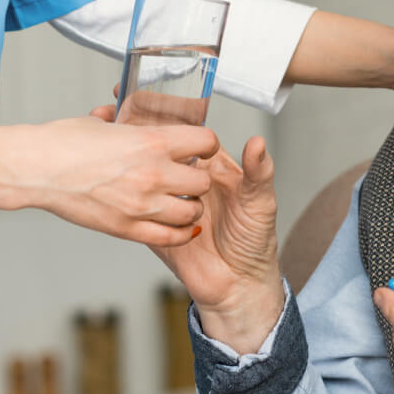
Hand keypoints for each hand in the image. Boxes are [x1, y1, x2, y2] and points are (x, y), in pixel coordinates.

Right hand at [20, 115, 218, 245]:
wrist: (37, 169)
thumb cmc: (62, 143)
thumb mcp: (98, 122)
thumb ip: (117, 120)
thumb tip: (116, 112)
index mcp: (151, 141)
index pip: (206, 142)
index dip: (208, 144)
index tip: (204, 148)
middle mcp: (153, 173)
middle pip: (203, 181)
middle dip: (199, 179)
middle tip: (191, 177)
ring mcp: (142, 204)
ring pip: (191, 211)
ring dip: (191, 206)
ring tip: (184, 202)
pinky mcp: (128, 228)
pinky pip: (170, 236)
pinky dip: (181, 233)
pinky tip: (182, 227)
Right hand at [152, 136, 283, 354]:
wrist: (238, 286)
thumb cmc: (253, 241)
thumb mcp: (261, 203)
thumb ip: (259, 172)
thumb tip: (257, 141)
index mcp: (212, 167)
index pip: (189, 138)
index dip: (175, 122)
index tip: (156, 106)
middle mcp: (187, 181)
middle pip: (161, 154)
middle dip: (147, 145)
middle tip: (132, 134)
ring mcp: (168, 203)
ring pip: (146, 180)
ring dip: (141, 175)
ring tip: (140, 172)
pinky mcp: (153, 227)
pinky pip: (140, 212)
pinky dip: (138, 206)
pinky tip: (140, 203)